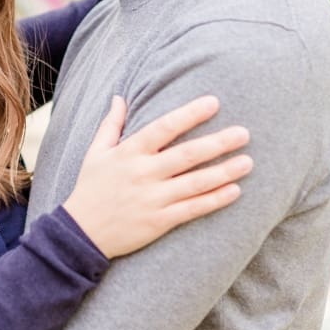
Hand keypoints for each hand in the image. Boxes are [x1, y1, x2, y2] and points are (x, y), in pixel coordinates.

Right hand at [64, 95, 250, 257]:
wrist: (81, 232)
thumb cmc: (90, 188)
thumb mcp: (95, 153)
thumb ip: (110, 125)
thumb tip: (119, 98)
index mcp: (128, 153)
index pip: (163, 128)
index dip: (189, 115)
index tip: (213, 103)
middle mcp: (143, 173)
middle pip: (186, 155)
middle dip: (217, 143)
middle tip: (244, 133)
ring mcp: (153, 198)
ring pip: (195, 183)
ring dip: (224, 172)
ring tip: (248, 161)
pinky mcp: (159, 221)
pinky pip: (192, 208)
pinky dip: (214, 200)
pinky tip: (235, 191)